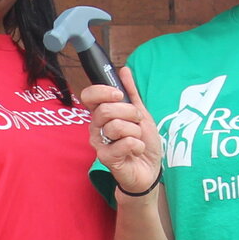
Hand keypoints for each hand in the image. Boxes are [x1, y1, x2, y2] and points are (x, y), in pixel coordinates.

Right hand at [80, 63, 162, 196]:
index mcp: (101, 114)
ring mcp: (99, 143)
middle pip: (106, 109)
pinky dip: (138, 145)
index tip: (119, 95)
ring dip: (136, 131)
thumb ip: (131, 93)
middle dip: (130, 113)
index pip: (89, 96)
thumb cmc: (142, 142)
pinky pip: (124, 143)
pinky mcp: (106, 158)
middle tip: (137, 122)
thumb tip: (124, 70)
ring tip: (137, 139)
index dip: (103, 91)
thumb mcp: (141, 113)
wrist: (149, 170)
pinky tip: (136, 151)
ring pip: (116, 126)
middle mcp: (96, 127)